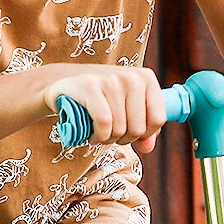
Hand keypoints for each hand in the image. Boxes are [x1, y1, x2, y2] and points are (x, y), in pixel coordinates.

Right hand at [44, 65, 167, 152]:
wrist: (64, 82)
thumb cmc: (101, 99)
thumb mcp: (126, 109)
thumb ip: (143, 128)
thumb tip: (148, 147)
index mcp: (146, 78)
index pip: (158, 119)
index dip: (144, 134)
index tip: (129, 131)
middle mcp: (131, 76)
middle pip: (138, 128)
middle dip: (123, 139)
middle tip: (110, 132)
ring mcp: (111, 80)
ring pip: (120, 129)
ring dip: (107, 139)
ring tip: (98, 132)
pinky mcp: (90, 86)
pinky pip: (104, 123)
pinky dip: (98, 136)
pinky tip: (92, 134)